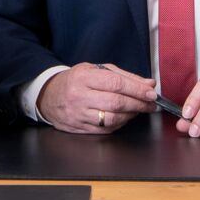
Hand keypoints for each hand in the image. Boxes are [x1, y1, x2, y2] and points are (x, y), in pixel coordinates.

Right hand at [37, 63, 156, 133]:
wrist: (49, 96)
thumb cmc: (76, 81)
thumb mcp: (96, 70)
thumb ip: (124, 76)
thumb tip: (148, 83)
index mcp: (83, 77)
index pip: (116, 84)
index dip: (137, 89)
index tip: (151, 93)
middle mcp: (79, 96)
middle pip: (116, 103)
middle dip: (138, 104)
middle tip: (151, 103)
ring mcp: (78, 114)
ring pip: (112, 119)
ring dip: (131, 115)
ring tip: (139, 109)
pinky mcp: (80, 128)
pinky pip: (105, 129)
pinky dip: (120, 123)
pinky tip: (125, 117)